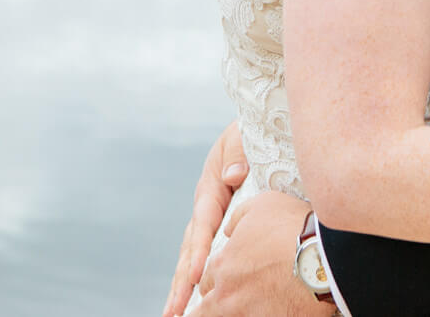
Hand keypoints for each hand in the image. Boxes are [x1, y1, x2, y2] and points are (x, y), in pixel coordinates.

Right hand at [163, 121, 248, 316]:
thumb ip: (238, 153)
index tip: (196, 275)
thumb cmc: (251, 133)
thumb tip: (233, 176)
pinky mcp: (222, 226)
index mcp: (211, 188)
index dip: (199, 250)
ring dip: (183, 287)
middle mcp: (207, 208)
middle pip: (190, 249)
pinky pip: (211, 255)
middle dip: (181, 282)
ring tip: (174, 314)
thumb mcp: (243, 136)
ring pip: (194, 257)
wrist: (256, 131)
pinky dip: (200, 280)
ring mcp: (212, 219)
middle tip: (173, 312)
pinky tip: (197, 303)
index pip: (204, 223)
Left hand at [188, 190, 330, 316]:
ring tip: (250, 308)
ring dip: (232, 313)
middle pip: (205, 310)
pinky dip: (262, 315)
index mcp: (223, 263)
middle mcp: (228, 292)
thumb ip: (239, 217)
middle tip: (225, 302)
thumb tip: (229, 230)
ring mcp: (246, 313)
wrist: (323, 255)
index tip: (222, 283)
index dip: (212, 282)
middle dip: (212, 306)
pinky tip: (272, 312)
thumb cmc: (294, 226)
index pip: (204, 281)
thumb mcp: (263, 204)